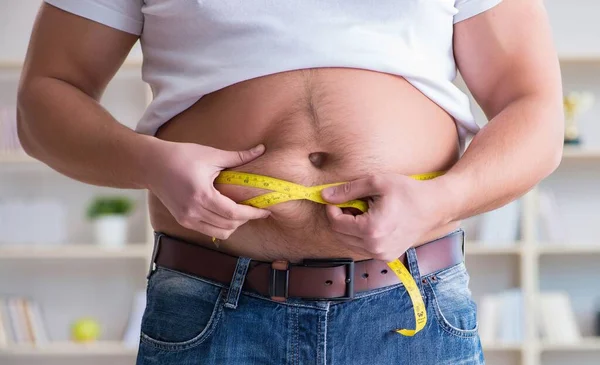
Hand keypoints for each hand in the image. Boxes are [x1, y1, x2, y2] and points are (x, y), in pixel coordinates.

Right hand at [145, 140, 270, 239]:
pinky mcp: (183, 221)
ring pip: (220, 233)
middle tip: (255, 208)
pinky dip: (221, 226)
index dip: (252, 213)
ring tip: (241, 211)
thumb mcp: (211, 154)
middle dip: (246, 219)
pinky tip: (226, 213)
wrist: (151, 165)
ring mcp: (187, 219)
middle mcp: (193, 211)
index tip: (265, 210)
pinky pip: (208, 231)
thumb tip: (261, 149)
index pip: (234, 213)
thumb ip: (238, 156)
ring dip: (234, 225)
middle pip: (229, 226)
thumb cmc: (181, 156)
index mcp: (202, 195)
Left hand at [321, 174, 447, 260]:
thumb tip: (325, 196)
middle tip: (353, 203)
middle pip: (340, 235)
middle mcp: (375, 247)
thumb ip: (348, 190)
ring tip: (365, 211)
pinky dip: (360, 235)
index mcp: (371, 230)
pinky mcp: (386, 257)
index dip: (332, 209)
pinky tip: (373, 221)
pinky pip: (362, 247)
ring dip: (350, 227)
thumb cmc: (408, 192)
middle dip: (340, 218)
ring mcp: (381, 255)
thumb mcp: (377, 183)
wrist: (434, 207)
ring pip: (349, 243)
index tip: (337, 198)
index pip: (336, 223)